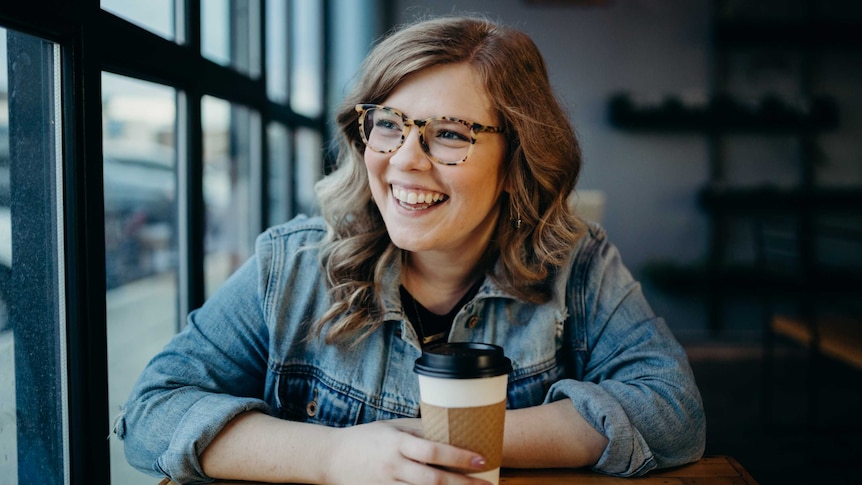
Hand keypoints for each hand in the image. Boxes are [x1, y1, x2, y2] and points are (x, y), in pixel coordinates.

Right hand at [322, 419, 490, 484]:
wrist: (331, 458)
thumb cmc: (365, 438)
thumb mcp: (391, 427)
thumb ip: (418, 431)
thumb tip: (450, 429)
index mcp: (397, 443)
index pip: (433, 451)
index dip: (459, 457)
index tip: (482, 460)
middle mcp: (393, 466)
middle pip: (433, 480)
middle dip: (463, 484)